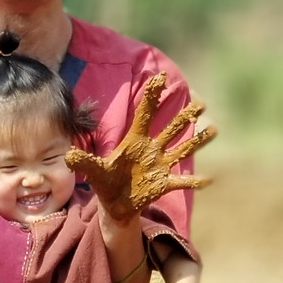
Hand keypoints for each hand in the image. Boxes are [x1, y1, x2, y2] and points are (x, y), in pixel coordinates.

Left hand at [66, 74, 215, 222]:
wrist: (116, 205)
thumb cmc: (106, 183)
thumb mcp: (94, 172)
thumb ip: (85, 162)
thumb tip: (68, 155)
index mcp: (134, 141)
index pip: (144, 115)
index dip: (152, 97)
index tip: (160, 77)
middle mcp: (151, 150)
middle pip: (170, 129)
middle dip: (184, 117)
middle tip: (200, 103)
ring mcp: (160, 166)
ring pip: (182, 149)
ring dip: (198, 141)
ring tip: (214, 130)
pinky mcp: (165, 183)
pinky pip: (182, 182)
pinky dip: (194, 181)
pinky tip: (209, 179)